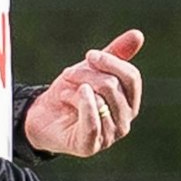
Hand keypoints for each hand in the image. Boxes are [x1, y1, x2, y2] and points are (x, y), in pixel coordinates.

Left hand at [23, 28, 144, 157]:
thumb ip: (114, 54)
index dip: (111, 62)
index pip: (132, 77)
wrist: (42, 117)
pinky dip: (78, 103)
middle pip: (113, 86)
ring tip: (65, 90)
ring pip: (100, 100)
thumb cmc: (71, 93)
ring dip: (78, 88)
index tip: (89, 55)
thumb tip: (138, 34)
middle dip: (87, 74)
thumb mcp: (92, 70)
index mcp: (130, 103)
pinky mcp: (90, 146)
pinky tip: (66, 96)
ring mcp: (109, 136)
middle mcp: (125, 122)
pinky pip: (92, 121)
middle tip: (68, 74)